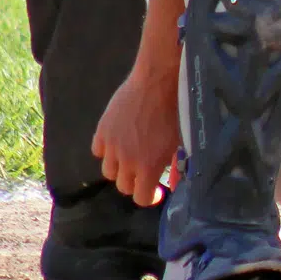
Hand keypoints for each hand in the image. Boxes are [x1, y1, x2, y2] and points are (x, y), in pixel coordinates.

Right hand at [92, 65, 181, 205]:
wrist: (158, 81)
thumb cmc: (176, 111)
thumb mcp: (182, 142)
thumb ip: (178, 167)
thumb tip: (173, 185)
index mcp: (148, 166)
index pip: (141, 198)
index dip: (150, 197)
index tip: (156, 189)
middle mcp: (126, 160)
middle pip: (123, 187)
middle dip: (136, 184)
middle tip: (145, 172)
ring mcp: (112, 144)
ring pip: (108, 171)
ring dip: (120, 169)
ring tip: (131, 158)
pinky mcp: (102, 129)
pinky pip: (98, 150)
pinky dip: (106, 151)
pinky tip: (118, 143)